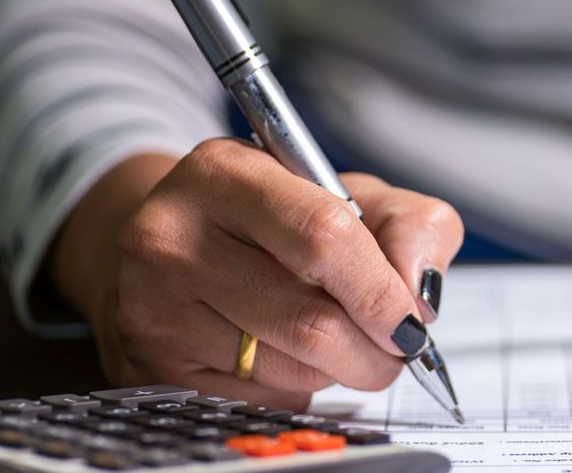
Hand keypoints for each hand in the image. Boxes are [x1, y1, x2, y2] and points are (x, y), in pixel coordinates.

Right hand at [51, 138, 462, 408]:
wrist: (175, 242)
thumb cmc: (275, 218)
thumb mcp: (351, 194)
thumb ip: (411, 226)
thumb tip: (418, 293)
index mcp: (227, 173)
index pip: (323, 236)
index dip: (379, 289)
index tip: (410, 318)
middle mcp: (174, 235)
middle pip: (309, 319)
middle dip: (374, 348)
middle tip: (394, 347)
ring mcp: (154, 304)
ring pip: (289, 368)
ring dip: (340, 369)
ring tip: (343, 343)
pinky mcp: (153, 363)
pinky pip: (258, 398)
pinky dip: (298, 386)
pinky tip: (291, 354)